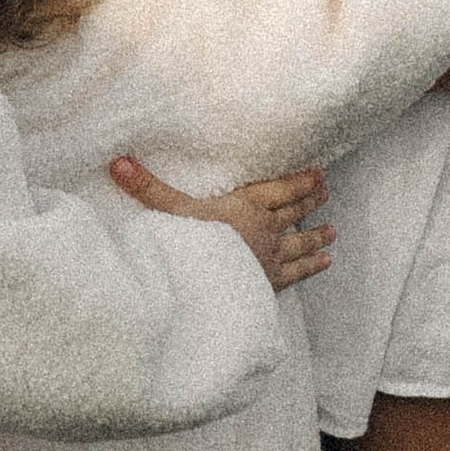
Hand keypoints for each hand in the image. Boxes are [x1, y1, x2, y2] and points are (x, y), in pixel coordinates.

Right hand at [109, 153, 333, 292]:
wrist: (207, 289)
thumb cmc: (188, 246)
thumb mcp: (167, 212)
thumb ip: (146, 188)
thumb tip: (117, 161)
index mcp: (244, 206)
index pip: (278, 189)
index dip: (299, 180)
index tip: (317, 173)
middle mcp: (265, 228)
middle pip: (293, 211)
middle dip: (311, 201)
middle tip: (326, 192)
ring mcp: (271, 256)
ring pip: (301, 241)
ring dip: (317, 234)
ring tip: (332, 230)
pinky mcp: (272, 282)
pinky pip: (299, 272)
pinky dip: (313, 266)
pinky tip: (325, 262)